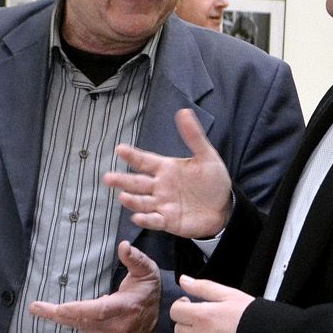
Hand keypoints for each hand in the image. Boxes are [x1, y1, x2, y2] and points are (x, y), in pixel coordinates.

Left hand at [26, 241, 160, 332]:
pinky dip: (80, 323)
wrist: (160, 323)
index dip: (77, 310)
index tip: (57, 308)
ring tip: (59, 307)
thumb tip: (123, 246)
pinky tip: (81, 315)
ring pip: (82, 327)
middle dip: (58, 314)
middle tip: (36, 307)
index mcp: (126, 307)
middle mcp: (119, 327)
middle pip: (82, 321)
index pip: (99, 311)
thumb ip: (135, 259)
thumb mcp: (147, 272)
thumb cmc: (148, 292)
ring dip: (71, 316)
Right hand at [105, 107, 233, 238]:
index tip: (119, 149)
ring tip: (123, 196)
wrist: (225, 207)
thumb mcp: (206, 156)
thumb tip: (184, 111)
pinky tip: (137, 217)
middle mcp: (160, 186)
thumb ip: (193, 136)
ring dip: (132, 200)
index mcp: (166, 168)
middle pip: (137, 182)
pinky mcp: (168, 221)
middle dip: (122, 180)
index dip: (132, 156)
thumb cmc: (213, 180)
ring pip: (142, 202)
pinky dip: (146, 220)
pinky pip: (154, 220)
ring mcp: (162, 204)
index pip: (144, 160)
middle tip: (107, 178)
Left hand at [170, 274, 253, 332]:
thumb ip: (203, 287)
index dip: (181, 306)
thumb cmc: (253, 317)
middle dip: (189, 323)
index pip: (175, 312)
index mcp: (203, 316)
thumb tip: (184, 281)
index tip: (190, 305)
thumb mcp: (230, 295)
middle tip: (205, 319)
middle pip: (179, 330)